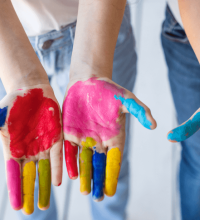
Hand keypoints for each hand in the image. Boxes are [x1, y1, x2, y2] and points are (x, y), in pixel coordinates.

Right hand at [0, 84, 62, 213]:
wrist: (32, 91)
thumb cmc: (13, 104)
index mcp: (13, 150)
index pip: (15, 175)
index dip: (16, 190)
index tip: (18, 207)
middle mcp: (29, 151)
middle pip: (31, 177)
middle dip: (32, 194)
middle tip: (34, 211)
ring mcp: (44, 146)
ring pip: (45, 171)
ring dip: (46, 187)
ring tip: (46, 204)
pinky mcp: (57, 138)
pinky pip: (58, 157)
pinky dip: (58, 169)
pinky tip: (59, 182)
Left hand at [63, 77, 155, 200]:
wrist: (88, 81)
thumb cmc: (110, 90)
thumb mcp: (127, 100)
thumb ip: (140, 112)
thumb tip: (154, 125)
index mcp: (115, 137)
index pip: (114, 160)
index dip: (112, 175)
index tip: (111, 190)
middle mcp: (101, 141)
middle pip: (100, 165)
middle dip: (99, 181)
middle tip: (98, 198)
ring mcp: (85, 138)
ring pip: (85, 161)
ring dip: (85, 176)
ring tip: (85, 192)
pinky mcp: (70, 134)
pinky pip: (70, 152)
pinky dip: (70, 163)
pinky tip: (71, 176)